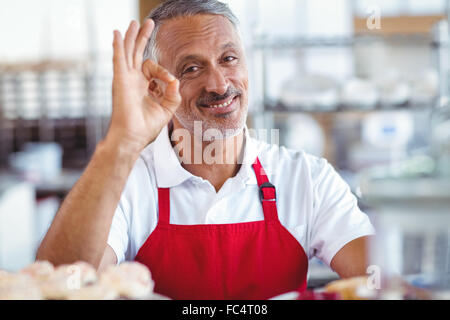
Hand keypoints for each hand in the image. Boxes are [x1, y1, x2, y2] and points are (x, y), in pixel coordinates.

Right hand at [106, 19, 180, 153]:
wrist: (132, 137)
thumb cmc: (146, 127)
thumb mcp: (167, 109)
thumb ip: (173, 94)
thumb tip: (175, 80)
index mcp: (143, 87)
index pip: (154, 70)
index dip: (165, 73)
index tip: (170, 82)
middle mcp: (133, 81)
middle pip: (137, 53)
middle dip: (143, 38)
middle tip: (148, 23)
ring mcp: (125, 79)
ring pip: (128, 52)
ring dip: (132, 37)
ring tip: (136, 23)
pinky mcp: (120, 80)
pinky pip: (119, 59)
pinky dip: (118, 46)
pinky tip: (118, 34)